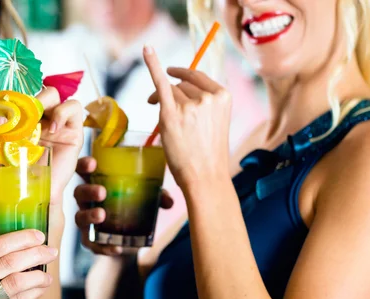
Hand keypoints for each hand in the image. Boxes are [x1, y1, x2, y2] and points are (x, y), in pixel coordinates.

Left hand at [0, 89, 83, 206]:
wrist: (27, 196)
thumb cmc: (8, 172)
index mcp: (20, 115)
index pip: (18, 89)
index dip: (7, 90)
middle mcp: (39, 116)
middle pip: (34, 88)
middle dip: (19, 99)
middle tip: (7, 119)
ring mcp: (56, 122)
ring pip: (52, 93)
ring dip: (39, 101)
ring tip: (29, 121)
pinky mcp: (73, 132)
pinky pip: (74, 108)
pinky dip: (62, 112)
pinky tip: (51, 129)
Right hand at [0, 230, 57, 298]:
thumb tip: (0, 243)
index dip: (20, 238)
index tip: (38, 234)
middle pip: (8, 262)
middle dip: (35, 253)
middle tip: (51, 251)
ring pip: (15, 282)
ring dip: (37, 275)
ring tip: (48, 273)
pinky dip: (32, 294)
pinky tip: (40, 289)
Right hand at [74, 156, 173, 255]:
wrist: (131, 237)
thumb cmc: (134, 205)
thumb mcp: (147, 196)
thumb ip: (157, 195)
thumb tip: (169, 201)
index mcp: (96, 182)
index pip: (83, 170)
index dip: (84, 165)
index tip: (93, 163)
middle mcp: (87, 201)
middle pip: (79, 192)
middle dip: (88, 191)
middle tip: (102, 192)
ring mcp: (87, 221)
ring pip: (80, 217)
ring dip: (89, 215)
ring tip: (101, 215)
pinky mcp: (92, 240)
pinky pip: (91, 244)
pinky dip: (102, 247)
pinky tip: (115, 248)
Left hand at [143, 46, 231, 188]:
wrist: (206, 177)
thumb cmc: (209, 155)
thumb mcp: (215, 123)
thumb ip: (203, 105)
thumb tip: (178, 89)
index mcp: (223, 96)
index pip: (198, 79)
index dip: (184, 81)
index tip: (175, 81)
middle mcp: (207, 97)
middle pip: (182, 85)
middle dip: (171, 92)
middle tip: (157, 104)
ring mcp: (189, 105)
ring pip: (170, 92)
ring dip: (160, 98)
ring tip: (161, 117)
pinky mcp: (171, 114)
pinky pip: (160, 84)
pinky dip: (152, 64)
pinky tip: (147, 50)